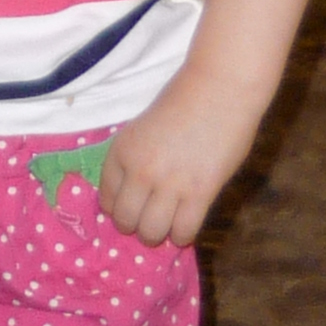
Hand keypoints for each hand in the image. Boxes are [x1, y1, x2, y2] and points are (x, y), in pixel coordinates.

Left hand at [97, 79, 258, 248]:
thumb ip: (137, 159)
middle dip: (135, 225)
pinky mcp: (199, 193)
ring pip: (152, 232)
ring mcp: (169, 184)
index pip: (106, 197)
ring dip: (157, 234)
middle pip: (125, 220)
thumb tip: (135, 193)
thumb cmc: (183, 102)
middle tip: (147, 221)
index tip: (127, 209)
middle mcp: (140, 170)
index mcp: (122, 150)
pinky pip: (184, 231)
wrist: (219, 89)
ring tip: (166, 227)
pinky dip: (182, 236)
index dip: (116, 208)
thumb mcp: (143, 128)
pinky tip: (185, 227)